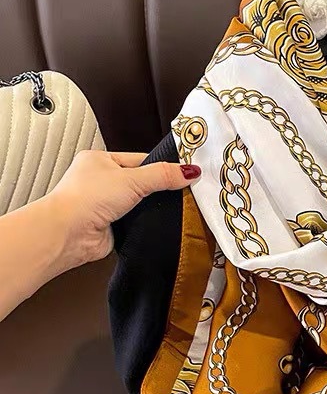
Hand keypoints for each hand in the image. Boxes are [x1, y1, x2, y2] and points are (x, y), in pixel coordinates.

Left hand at [45, 150, 200, 266]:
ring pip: (139, 203)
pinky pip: (136, 221)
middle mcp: (101, 181)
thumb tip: (189, 171)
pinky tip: (151, 223)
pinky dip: (145, 223)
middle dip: (157, 189)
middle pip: (141, 182)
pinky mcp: (112, 225)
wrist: (69, 233)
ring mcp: (105, 204)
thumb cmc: (85, 199)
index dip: (162, 166)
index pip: (140, 159)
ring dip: (150, 208)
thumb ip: (162, 175)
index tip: (184, 173)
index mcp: (100, 160)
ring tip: (163, 208)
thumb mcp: (132, 179)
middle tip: (178, 191)